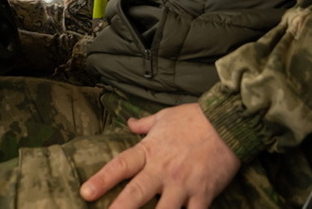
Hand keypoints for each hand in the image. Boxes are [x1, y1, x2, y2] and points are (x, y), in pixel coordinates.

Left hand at [80, 103, 240, 208]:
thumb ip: (144, 124)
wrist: (226, 122)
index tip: (86, 192)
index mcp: (150, 150)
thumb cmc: (193, 118)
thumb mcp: (164, 117)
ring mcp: (183, 185)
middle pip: (136, 194)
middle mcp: (163, 170)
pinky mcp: (203, 196)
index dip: (102, 179)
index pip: (121, 166)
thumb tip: (129, 123)